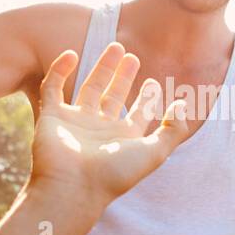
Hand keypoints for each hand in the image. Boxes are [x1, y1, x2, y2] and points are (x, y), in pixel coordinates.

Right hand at [30, 43, 187, 207]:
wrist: (72, 187)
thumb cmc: (115, 174)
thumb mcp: (154, 152)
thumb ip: (173, 130)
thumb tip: (182, 105)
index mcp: (124, 139)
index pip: (138, 114)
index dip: (148, 99)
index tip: (155, 83)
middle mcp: (100, 130)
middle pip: (114, 97)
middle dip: (123, 77)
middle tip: (132, 56)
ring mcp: (75, 122)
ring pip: (89, 89)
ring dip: (101, 68)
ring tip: (115, 47)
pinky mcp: (52, 117)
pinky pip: (53, 88)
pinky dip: (59, 70)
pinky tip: (71, 53)